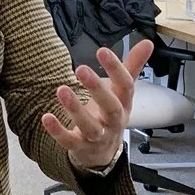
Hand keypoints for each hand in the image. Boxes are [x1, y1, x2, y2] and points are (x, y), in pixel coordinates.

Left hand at [41, 39, 153, 169]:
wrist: (104, 153)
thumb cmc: (111, 114)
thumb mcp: (123, 92)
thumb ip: (132, 66)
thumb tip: (147, 42)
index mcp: (123, 104)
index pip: (125, 86)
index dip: (116, 69)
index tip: (102, 50)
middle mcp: (113, 122)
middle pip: (111, 107)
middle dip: (97, 89)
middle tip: (81, 68)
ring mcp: (97, 137)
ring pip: (90, 126)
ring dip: (76, 109)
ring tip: (61, 90)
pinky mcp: (80, 147)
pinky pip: (70, 141)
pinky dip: (58, 131)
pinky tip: (46, 117)